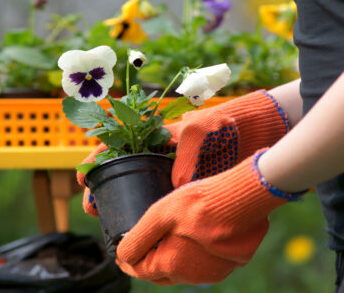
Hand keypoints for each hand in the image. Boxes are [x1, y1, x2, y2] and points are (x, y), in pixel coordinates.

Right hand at [77, 90, 289, 215]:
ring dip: (120, 200)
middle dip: (102, 185)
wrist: (259, 131)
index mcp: (159, 135)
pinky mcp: (189, 185)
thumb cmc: (228, 122)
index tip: (84, 176)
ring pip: (139, 186)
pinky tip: (141, 222)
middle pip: (122, 168)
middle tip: (92, 207)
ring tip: (108, 218)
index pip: (119, 143)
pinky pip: (162, 198)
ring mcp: (175, 170)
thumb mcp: (203, 129)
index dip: (98, 158)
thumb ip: (184, 153)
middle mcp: (163, 154)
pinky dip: (148, 209)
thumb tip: (176, 186)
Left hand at [115, 149, 305, 284]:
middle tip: (140, 245)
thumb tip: (121, 255)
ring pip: (184, 270)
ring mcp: (215, 272)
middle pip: (161, 273)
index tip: (120, 250)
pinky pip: (205, 263)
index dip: (127, 260)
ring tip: (166, 238)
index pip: (140, 270)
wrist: (245, 196)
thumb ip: (138, 238)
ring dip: (173, 258)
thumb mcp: (160, 214)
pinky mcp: (232, 263)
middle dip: (148, 261)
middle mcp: (193, 276)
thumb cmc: (200, 201)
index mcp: (172, 265)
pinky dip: (194, 254)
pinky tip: (193, 236)